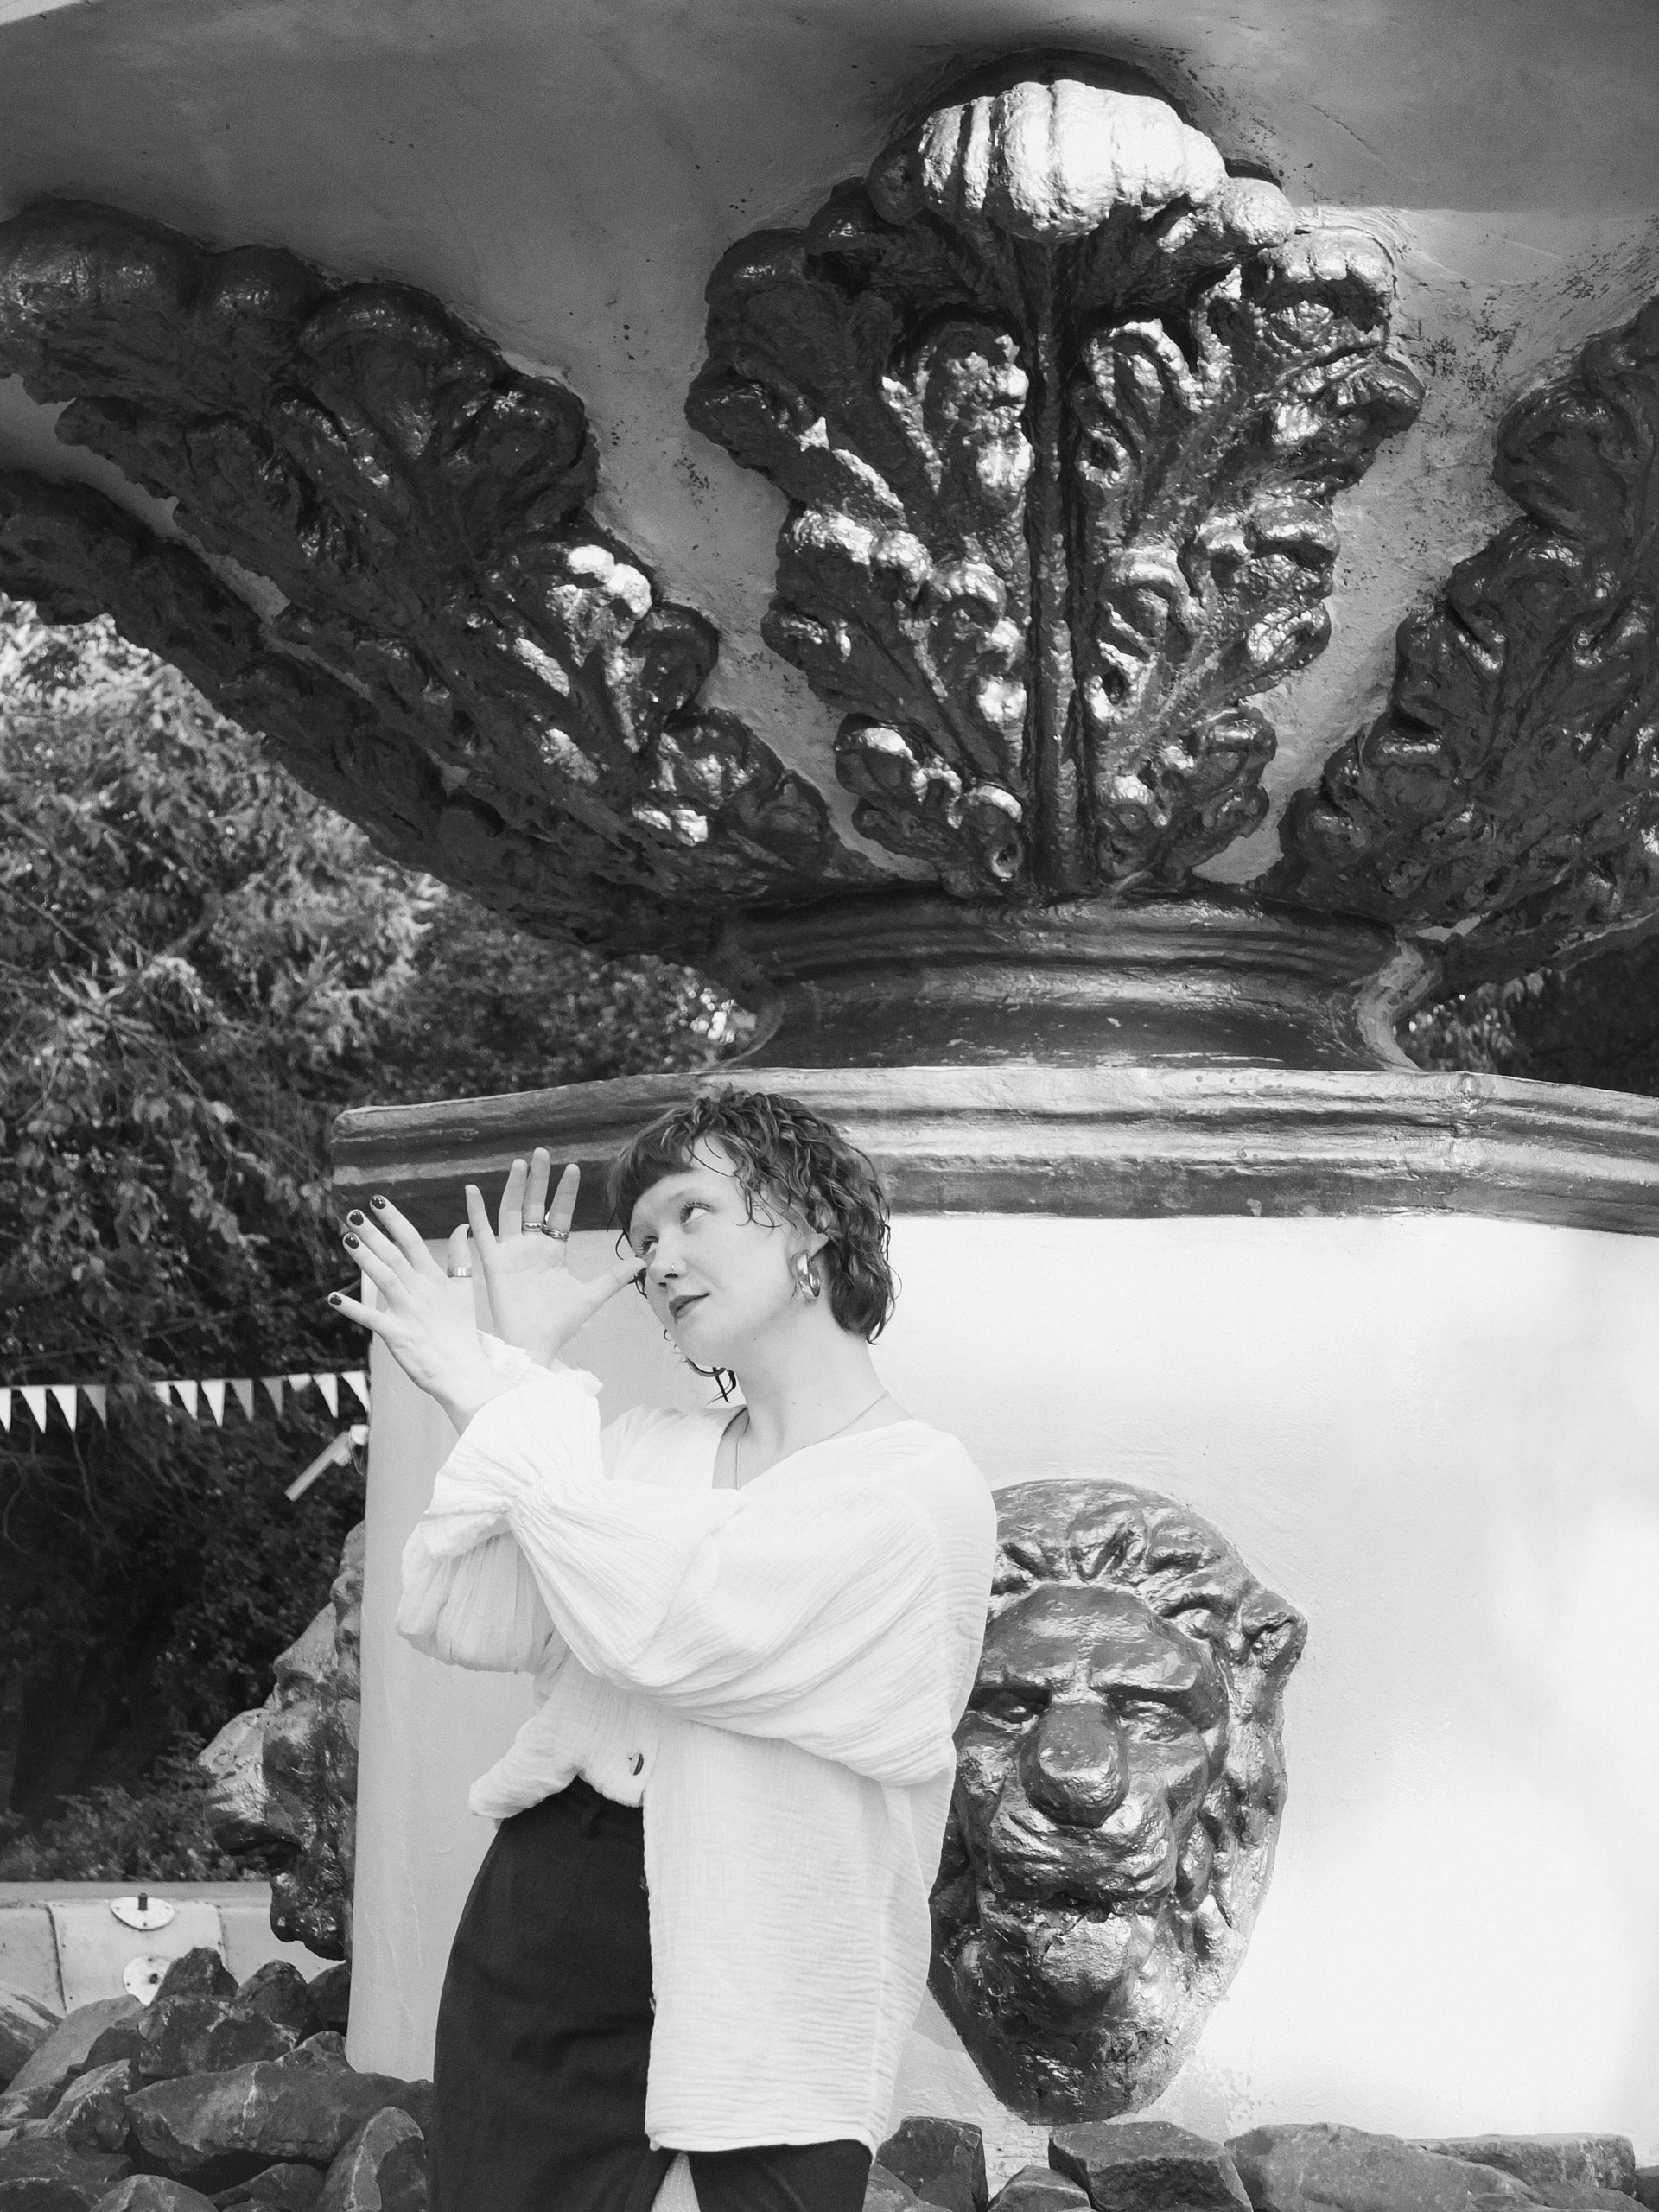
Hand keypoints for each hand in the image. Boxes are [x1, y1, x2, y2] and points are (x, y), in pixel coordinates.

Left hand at [328, 1205, 505, 1431]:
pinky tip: (334, 1298)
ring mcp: (408, 1312)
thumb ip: (461, 1257)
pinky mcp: (397, 1335)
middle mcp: (420, 1290)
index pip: (412, 1241)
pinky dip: (352, 1309)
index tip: (377, 1201)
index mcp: (434, 1278)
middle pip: (394, 1255)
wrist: (463, 1371)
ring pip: (383, 1278)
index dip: (394, 1220)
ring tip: (346, 1239)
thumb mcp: (464, 1290)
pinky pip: (371, 1319)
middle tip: (353, 1214)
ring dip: (364, 1258)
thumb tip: (461, 1226)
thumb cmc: (461, 1332)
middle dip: (373, 1232)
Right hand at [466, 1150, 643, 1365]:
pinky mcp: (493, 1263)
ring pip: (509, 1212)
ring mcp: (510, 1253)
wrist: (534, 1344)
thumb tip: (644, 1261)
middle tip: (542, 1152)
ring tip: (519, 1163)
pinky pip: (481, 1232)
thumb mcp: (591, 1295)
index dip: (565, 1192)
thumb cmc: (560, 1323)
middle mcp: (530, 1247)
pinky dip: (475, 1211)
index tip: (573, 1168)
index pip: (559, 1213)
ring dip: (513, 1188)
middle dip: (538, 1179)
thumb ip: (614, 1276)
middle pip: (533, 1205)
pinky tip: (471, 1189)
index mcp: (552, 1251)